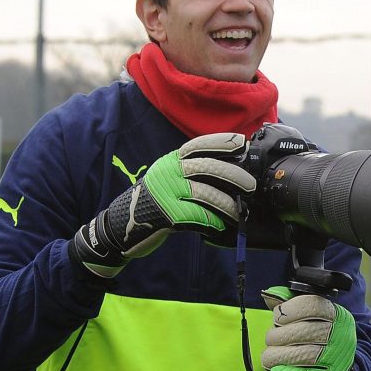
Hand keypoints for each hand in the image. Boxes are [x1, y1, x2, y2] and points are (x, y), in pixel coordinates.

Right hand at [72, 133, 254, 277]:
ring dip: (227, 204)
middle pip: (208, 167)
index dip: (221, 142)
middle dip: (234, 175)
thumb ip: (189, 172)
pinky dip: (212, 222)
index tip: (241, 143)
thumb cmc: (151, 203)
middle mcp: (169, 172)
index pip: (199, 145)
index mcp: (171, 161)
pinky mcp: (167, 215)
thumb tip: (226, 170)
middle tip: (250, 186)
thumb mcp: (166, 178)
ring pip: (206, 194)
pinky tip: (220, 226)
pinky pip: (198, 217)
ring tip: (239, 212)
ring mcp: (167, 193)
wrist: (120, 228)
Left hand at [261, 286, 356, 370]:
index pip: (312, 305)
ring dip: (277, 356)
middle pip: (304, 331)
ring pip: (302, 355)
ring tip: (270, 356)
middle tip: (271, 339)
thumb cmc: (318, 340)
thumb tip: (269, 294)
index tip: (278, 317)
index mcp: (338, 316)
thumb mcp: (310, 319)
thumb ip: (290, 304)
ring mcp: (339, 359)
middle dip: (279, 335)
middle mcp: (342, 336)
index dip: (289, 310)